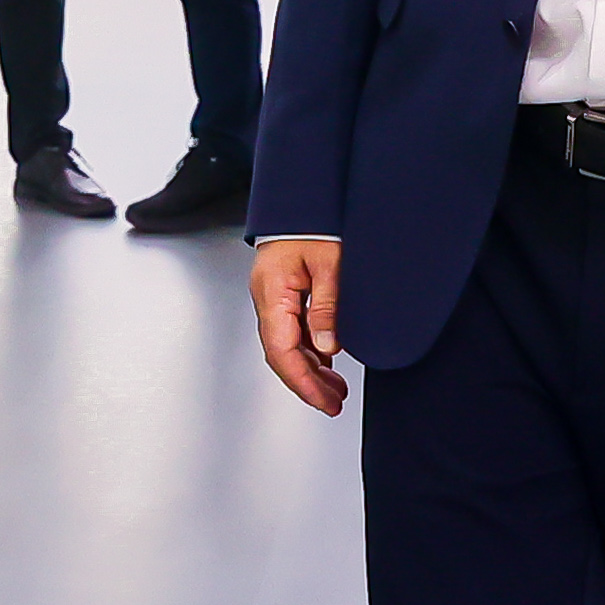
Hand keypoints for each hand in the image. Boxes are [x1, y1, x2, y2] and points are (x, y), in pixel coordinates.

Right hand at [252, 237, 347, 417]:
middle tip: (334, 404)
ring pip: (288, 347)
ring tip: (336, 391)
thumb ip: (327, 306)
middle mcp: (268, 300)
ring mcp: (275, 299)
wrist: (303, 200)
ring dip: (311, 372)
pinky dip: (312, 353)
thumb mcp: (330, 263)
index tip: (323, 401)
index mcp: (272, 292)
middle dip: (307, 384)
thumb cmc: (313, 222)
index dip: (302, 381)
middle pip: (282, 354)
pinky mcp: (285, 297)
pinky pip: (294, 333)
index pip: (282, 350)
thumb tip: (328, 347)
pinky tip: (328, 364)